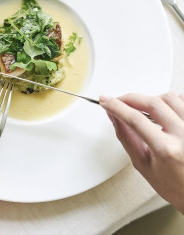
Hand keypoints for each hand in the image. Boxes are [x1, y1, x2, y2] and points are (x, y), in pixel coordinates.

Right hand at [100, 93, 183, 213]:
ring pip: (169, 97)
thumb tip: (114, 116)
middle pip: (153, 103)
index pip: (135, 119)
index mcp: (166, 150)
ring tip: (141, 107)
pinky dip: (170, 99)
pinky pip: (183, 99)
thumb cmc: (173, 184)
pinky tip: (162, 108)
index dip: (116, 107)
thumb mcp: (142, 163)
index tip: (106, 101)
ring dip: (150, 98)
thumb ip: (126, 136)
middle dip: (130, 98)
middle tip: (119, 101)